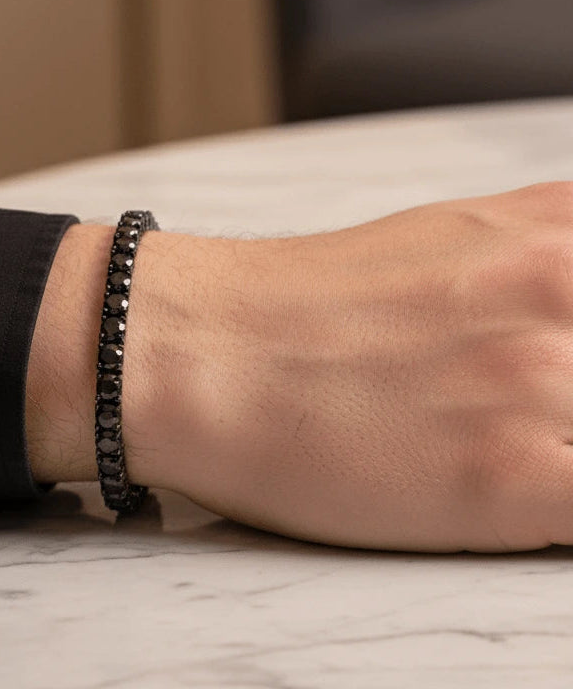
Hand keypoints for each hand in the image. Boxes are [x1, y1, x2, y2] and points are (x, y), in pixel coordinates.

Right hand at [28, 183, 572, 552]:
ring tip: (504, 444)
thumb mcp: (451, 236)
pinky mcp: (513, 477)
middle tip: (525, 408)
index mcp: (554, 232)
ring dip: (563, 445)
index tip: (567, 365)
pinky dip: (560, 508)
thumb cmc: (305, 303)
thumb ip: (550, 250)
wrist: (203, 351)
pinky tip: (514, 497)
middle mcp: (560, 292)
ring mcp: (544, 384)